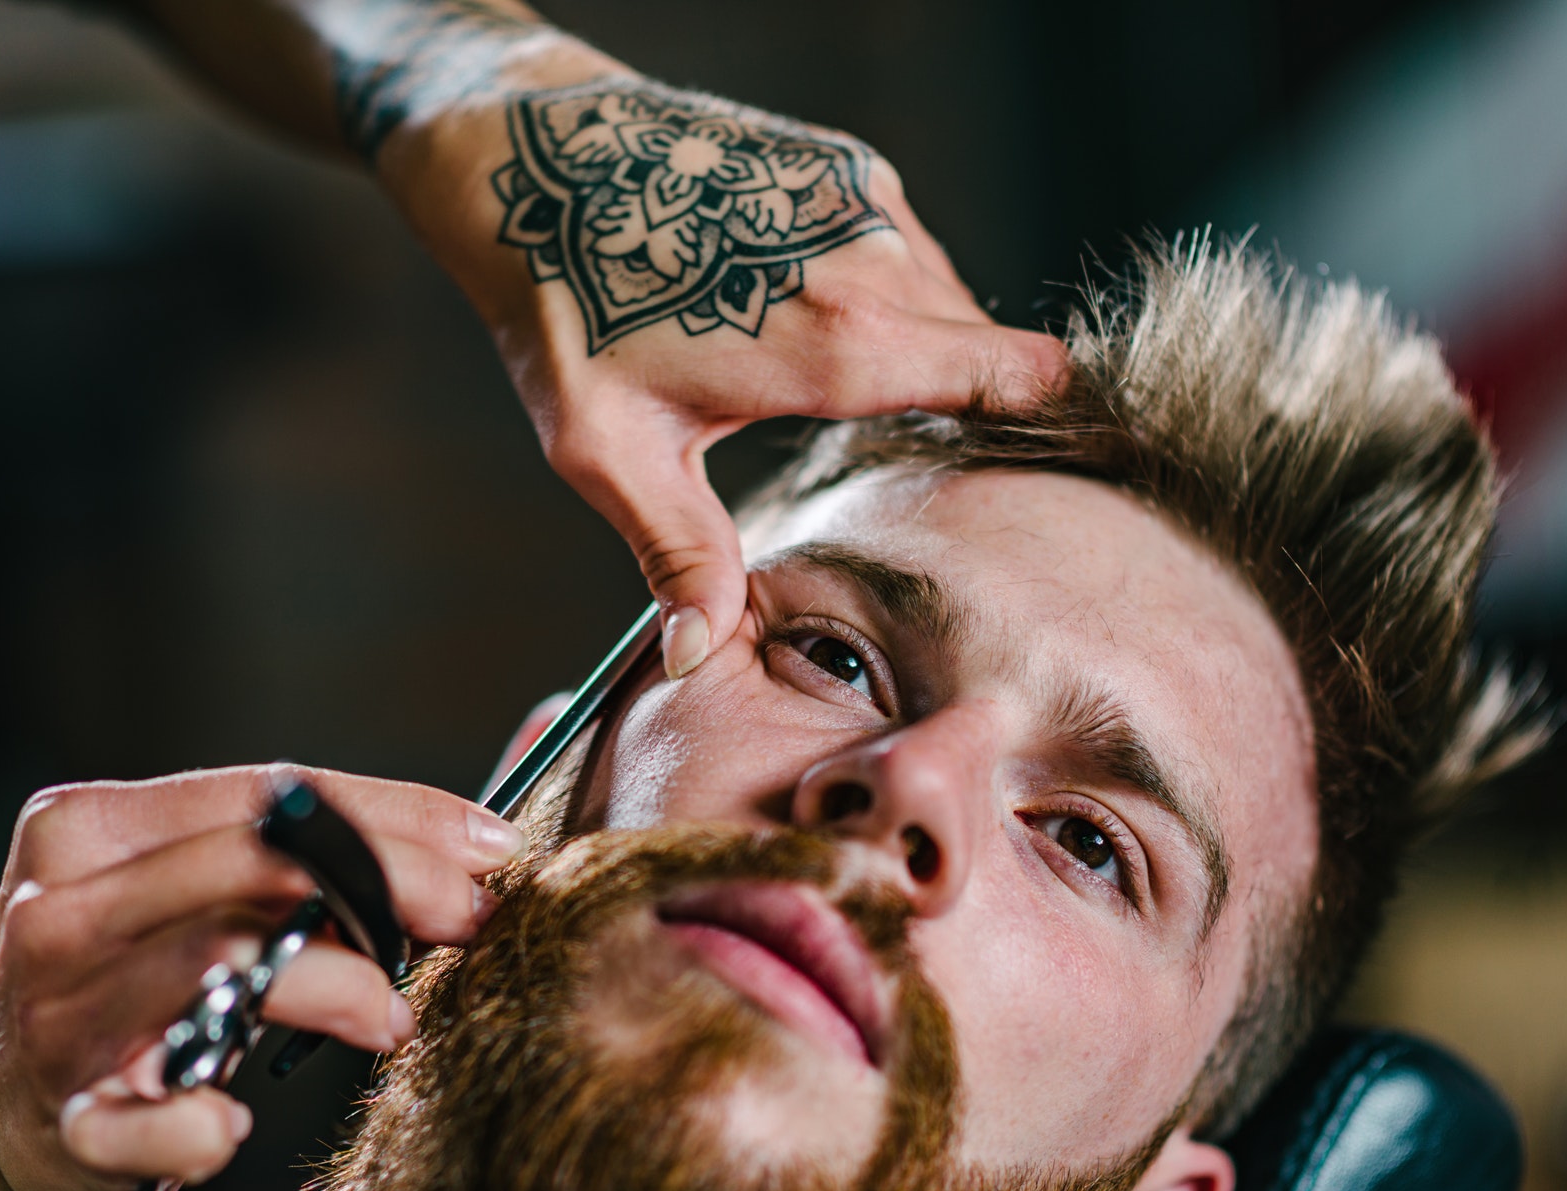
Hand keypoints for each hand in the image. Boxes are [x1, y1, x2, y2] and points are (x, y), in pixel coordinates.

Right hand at [0, 764, 522, 1190]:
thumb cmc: (120, 978)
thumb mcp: (182, 890)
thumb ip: (300, 854)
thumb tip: (472, 841)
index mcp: (91, 827)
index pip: (266, 795)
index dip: (394, 818)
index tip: (488, 849)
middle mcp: (64, 910)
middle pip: (250, 864)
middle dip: (385, 881)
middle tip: (468, 918)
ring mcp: (57, 1017)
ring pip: (218, 968)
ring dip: (333, 988)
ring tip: (391, 1018)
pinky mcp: (64, 1122)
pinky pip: (138, 1125)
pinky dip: (190, 1129)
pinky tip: (226, 1127)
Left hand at [383, 68, 1068, 677]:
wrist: (525, 157)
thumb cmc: (561, 307)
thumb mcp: (610, 452)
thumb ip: (678, 553)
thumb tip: (695, 657)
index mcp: (841, 343)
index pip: (1018, 378)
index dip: (1042, 424)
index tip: (1030, 468)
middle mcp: (875, 259)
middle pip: (984, 348)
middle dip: (959, 400)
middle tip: (894, 450)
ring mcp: (863, 198)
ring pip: (944, 295)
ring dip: (913, 342)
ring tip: (826, 386)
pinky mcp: (842, 164)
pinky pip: (902, 245)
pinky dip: (878, 288)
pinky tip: (799, 316)